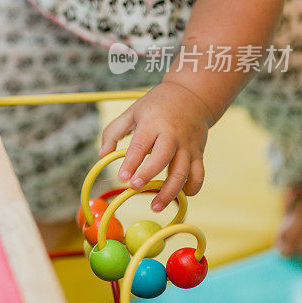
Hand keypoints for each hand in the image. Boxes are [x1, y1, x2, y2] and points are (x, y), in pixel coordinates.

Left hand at [99, 81, 212, 211]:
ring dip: (170, 192)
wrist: (192, 96)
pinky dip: (191, 188)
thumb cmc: (156, 105)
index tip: (121, 177)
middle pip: (162, 158)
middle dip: (148, 175)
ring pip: (183, 172)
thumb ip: (114, 132)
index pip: (140, 144)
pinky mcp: (199, 153)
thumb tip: (102, 154)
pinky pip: (198, 174)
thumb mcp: (132, 112)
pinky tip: (179, 196)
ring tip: (155, 206)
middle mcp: (172, 135)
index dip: (131, 162)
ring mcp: (188, 145)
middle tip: (134, 188)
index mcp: (153, 123)